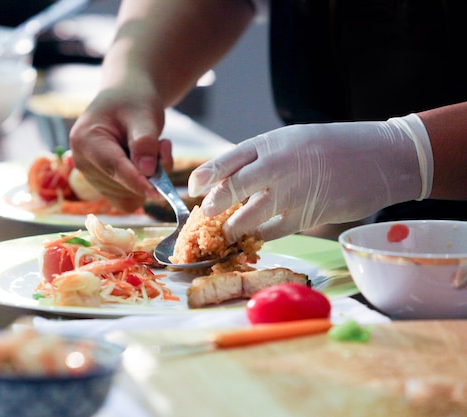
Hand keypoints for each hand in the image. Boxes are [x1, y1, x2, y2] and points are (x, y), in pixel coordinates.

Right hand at [69, 86, 172, 211]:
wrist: (125, 100)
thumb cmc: (133, 102)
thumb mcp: (143, 115)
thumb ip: (145, 142)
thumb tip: (147, 172)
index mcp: (85, 140)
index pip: (114, 167)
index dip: (137, 181)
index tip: (158, 193)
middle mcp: (82, 163)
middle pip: (122, 186)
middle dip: (148, 173)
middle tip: (162, 145)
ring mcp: (91, 177)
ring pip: (128, 197)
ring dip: (148, 179)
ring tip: (153, 148)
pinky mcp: (103, 186)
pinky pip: (128, 201)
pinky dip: (143, 187)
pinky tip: (146, 165)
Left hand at [188, 114, 432, 241]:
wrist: (382, 157)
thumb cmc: (333, 147)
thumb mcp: (294, 141)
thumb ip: (264, 158)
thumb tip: (229, 180)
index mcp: (273, 143)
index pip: (230, 159)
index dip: (208, 174)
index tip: (193, 187)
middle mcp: (279, 166)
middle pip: (234, 187)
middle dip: (214, 204)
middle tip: (204, 214)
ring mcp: (293, 192)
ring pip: (251, 215)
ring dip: (234, 227)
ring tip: (227, 232)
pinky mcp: (307, 216)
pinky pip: (274, 231)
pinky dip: (261, 236)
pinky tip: (255, 237)